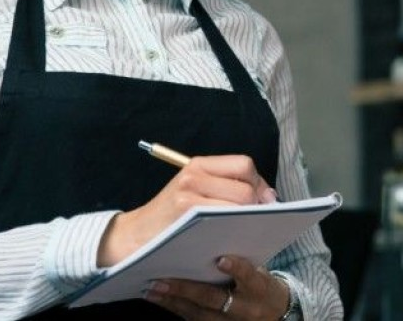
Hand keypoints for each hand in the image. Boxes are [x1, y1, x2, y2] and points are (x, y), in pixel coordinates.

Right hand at [98, 155, 276, 266]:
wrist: (134, 237)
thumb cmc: (171, 218)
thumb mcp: (192, 191)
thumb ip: (224, 188)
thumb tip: (268, 196)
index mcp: (197, 165)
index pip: (243, 165)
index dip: (260, 184)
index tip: (265, 202)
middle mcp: (193, 175)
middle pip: (245, 187)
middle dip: (259, 205)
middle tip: (258, 221)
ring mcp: (188, 194)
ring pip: (240, 203)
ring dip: (250, 219)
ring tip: (248, 230)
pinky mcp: (186, 213)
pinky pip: (226, 220)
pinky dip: (236, 229)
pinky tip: (236, 238)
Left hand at [144, 255, 290, 319]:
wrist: (272, 311)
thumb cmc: (261, 281)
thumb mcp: (262, 267)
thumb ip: (244, 251)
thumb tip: (221, 225)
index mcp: (259, 288)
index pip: (250, 277)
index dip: (237, 269)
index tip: (221, 259)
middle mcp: (245, 309)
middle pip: (214, 299)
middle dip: (187, 288)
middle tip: (163, 277)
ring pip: (197, 313)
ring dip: (173, 299)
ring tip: (152, 287)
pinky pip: (190, 318)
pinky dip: (172, 306)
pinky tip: (156, 296)